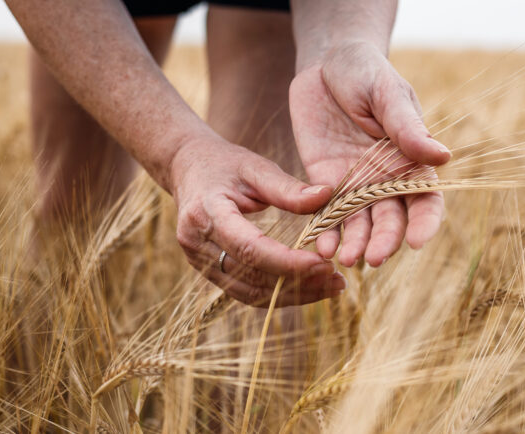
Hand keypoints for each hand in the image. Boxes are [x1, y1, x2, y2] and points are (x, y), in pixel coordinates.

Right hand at [169, 136, 345, 306]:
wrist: (187, 169)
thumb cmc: (225, 164)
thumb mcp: (256, 167)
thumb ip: (288, 187)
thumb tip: (327, 196)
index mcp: (207, 213)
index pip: (250, 248)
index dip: (288, 262)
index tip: (324, 265)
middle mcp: (197, 243)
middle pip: (251, 276)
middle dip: (298, 282)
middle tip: (337, 281)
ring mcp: (198, 262)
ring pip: (249, 293)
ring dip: (293, 295)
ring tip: (330, 288)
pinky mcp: (209, 271)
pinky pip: (245, 292)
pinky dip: (279, 294)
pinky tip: (309, 289)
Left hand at [290, 41, 450, 266]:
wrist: (325, 62)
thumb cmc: (365, 71)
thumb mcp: (387, 93)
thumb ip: (407, 127)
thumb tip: (443, 156)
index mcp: (411, 160)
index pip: (425, 200)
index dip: (425, 223)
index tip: (418, 242)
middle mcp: (385, 180)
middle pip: (391, 220)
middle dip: (385, 241)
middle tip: (373, 259)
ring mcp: (354, 184)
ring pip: (359, 224)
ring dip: (354, 244)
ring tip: (345, 259)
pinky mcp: (323, 182)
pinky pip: (326, 213)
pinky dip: (325, 232)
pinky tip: (320, 245)